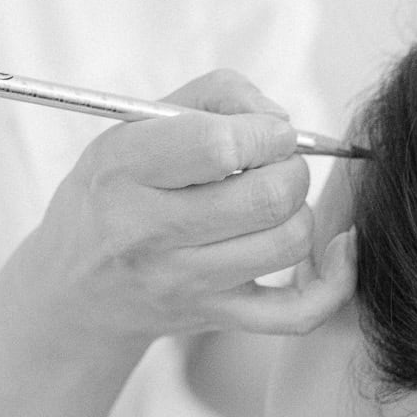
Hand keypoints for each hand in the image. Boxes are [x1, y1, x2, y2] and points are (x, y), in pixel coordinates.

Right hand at [18, 68, 353, 348]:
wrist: (76, 289)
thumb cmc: (117, 190)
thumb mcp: (134, 125)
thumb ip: (213, 96)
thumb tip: (281, 120)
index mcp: (126, 171)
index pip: (219, 146)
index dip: (265, 132)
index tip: (268, 131)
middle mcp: (151, 234)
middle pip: (268, 197)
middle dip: (291, 168)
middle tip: (276, 164)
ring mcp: (187, 284)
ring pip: (289, 242)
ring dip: (302, 211)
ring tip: (276, 202)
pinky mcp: (218, 319)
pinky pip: (299, 314)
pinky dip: (336, 283)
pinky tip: (340, 252)